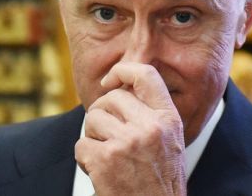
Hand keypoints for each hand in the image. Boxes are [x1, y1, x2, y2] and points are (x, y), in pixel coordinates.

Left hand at [75, 62, 186, 195]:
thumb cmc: (160, 181)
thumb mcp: (169, 141)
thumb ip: (151, 114)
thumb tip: (120, 89)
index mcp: (168, 119)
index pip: (146, 75)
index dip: (123, 70)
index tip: (110, 79)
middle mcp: (150, 127)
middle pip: (111, 97)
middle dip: (102, 112)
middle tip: (107, 133)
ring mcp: (128, 142)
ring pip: (93, 118)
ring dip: (93, 136)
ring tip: (106, 154)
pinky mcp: (106, 159)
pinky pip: (81, 144)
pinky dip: (85, 158)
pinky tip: (100, 171)